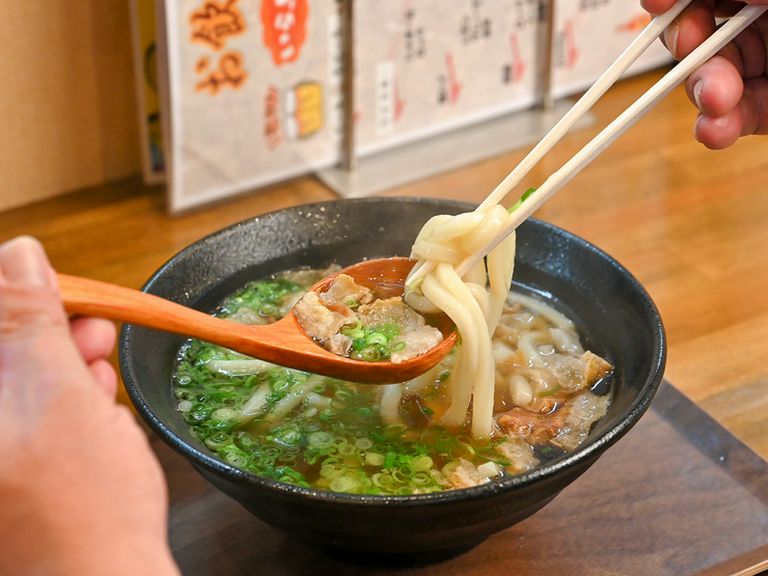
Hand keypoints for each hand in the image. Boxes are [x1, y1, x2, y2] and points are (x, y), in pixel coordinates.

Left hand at [0, 237, 178, 574]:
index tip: (57, 294)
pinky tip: (94, 410)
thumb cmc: (83, 512)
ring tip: (101, 376)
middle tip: (93, 331)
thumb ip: (31, 322)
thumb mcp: (60, 398)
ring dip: (60, 370)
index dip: (15, 300)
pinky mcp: (11, 479)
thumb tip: (19, 255)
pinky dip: (62, 407)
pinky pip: (28, 422)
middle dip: (42, 335)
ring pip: (14, 387)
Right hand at [642, 0, 767, 147]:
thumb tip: (671, 1)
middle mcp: (758, 23)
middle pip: (694, 32)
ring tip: (716, 100)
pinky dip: (715, 128)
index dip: (674, 2)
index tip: (658, 6)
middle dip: (685, 43)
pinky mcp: (764, 109)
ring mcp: (761, 68)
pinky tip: (715, 130)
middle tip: (688, 44)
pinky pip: (728, 119)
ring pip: (705, 78)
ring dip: (701, 90)